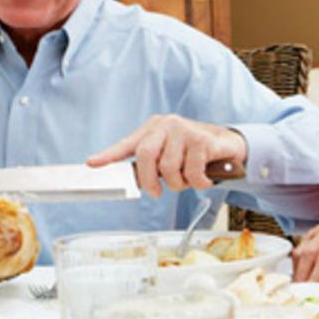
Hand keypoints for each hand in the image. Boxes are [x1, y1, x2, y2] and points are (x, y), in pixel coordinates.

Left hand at [87, 115, 246, 197]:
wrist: (226, 144)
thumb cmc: (193, 151)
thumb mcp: (168, 153)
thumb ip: (151, 163)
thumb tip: (132, 182)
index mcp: (153, 128)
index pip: (127, 144)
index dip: (108, 155)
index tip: (92, 164)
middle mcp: (166, 126)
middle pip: (146, 156)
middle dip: (150, 180)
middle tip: (156, 192)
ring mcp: (185, 131)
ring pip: (170, 168)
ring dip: (180, 184)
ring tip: (188, 179)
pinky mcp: (203, 140)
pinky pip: (192, 172)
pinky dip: (198, 183)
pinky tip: (204, 178)